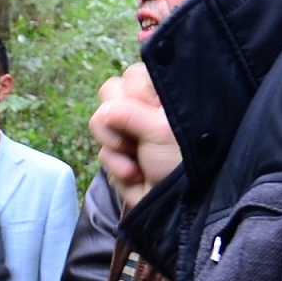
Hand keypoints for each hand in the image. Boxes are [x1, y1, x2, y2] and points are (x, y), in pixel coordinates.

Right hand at [90, 63, 178, 208]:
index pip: (132, 75)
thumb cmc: (182, 160)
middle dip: (119, 118)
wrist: (181, 205)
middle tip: (140, 136)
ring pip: (99, 123)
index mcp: (162, 95)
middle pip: (109, 94)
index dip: (137, 94)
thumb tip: (103, 111)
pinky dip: (118, 166)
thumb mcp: (160, 129)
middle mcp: (145, 110)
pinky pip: (103, 152)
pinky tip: (136, 175)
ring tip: (139, 161)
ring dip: (117, 146)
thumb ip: (127, 110)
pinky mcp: (120, 156)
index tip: (151, 110)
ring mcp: (130, 132)